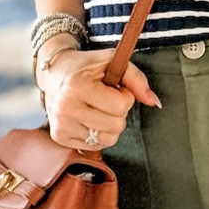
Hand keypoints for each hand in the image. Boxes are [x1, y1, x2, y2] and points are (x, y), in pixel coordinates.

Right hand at [42, 48, 161, 149]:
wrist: (54, 73)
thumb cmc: (85, 67)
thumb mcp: (111, 62)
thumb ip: (137, 80)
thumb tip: (154, 102)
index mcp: (77, 87)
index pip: (120, 106)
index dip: (125, 96)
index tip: (115, 89)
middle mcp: (66, 108)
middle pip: (116, 126)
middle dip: (118, 112)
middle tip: (106, 99)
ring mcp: (62, 125)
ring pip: (108, 139)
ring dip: (110, 125)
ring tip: (98, 108)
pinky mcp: (60, 137)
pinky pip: (95, 146)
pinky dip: (98, 133)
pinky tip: (89, 118)